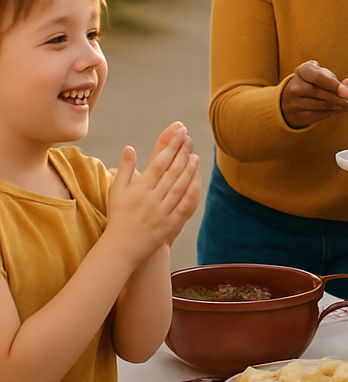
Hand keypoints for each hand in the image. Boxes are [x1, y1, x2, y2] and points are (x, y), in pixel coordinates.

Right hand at [106, 122, 200, 263]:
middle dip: (182, 153)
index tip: (179, 134)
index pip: (158, 163)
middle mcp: (151, 199)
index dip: (170, 147)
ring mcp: (161, 212)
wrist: (121, 248)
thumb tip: (129, 147)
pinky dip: (191, 193)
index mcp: (138, 190)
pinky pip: (184, 206)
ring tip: (195, 156)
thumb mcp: (117, 191)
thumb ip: (125, 169)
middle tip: (189, 139)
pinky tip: (197, 181)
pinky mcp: (169, 224)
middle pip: (171, 172)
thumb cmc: (118, 216)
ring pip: (179, 187)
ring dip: (189, 171)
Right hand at [280, 61, 347, 128]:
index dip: (334, 85)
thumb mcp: (324, 76)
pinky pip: (321, 115)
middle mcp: (295, 87)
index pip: (318, 77)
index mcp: (303, 71)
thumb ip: (338, 80)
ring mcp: (295, 103)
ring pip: (323, 105)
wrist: (294, 99)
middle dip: (341, 98)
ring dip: (340, 106)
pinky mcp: (300, 116)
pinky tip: (340, 109)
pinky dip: (334, 112)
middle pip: (322, 93)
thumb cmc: (313, 83)